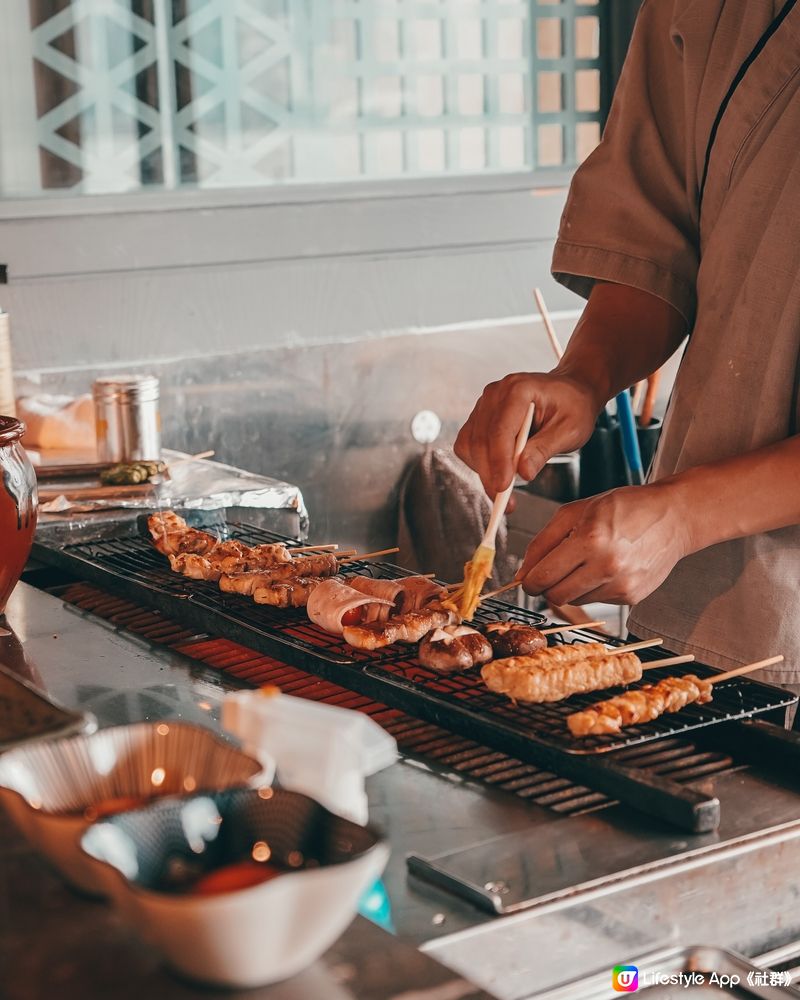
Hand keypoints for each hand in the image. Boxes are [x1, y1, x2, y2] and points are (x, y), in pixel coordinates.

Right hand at [454, 372, 601, 498]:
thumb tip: (523, 473)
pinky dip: (480, 465)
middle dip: (489, 475)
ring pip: (470, 445)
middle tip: (504, 503)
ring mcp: (484, 405)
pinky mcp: (479, 419)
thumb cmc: (573, 406)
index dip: (499, 462)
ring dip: (483, 473)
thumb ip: (544, 450)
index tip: (503, 488)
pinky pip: (469, 446)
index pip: (500, 430)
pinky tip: (499, 475)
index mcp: (518, 389)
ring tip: (505, 493)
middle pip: (480, 440)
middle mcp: (495, 394)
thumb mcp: (569, 430)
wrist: (570, 392)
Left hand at [517, 483, 690, 605]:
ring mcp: (621, 586)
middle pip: (555, 596)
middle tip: (551, 572)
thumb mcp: (575, 511)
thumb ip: (542, 543)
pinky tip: (604, 568)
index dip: (528, 582)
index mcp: (590, 540)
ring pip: (574, 601)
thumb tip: (522, 574)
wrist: (673, 517)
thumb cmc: (623, 508)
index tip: (527, 579)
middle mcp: (607, 567)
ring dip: (570, 587)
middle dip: (546, 587)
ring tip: (584, 563)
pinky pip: (596, 601)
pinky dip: (592, 588)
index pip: (543, 578)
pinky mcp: (632, 597)